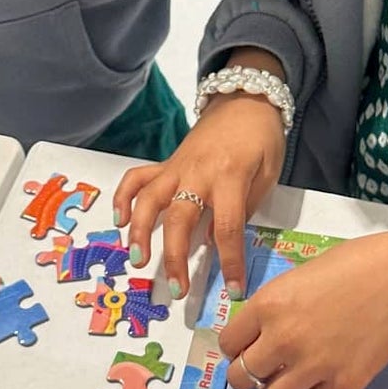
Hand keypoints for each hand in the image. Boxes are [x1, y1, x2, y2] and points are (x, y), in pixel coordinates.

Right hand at [113, 89, 284, 297]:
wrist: (244, 99)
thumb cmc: (262, 139)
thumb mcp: (268, 174)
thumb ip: (245, 207)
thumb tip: (220, 240)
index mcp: (230, 177)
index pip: (227, 228)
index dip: (230, 263)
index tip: (234, 289)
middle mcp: (198, 173)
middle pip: (181, 220)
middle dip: (176, 258)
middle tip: (176, 289)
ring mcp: (177, 167)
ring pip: (150, 201)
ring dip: (141, 232)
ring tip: (137, 260)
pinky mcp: (166, 163)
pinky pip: (138, 178)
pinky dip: (124, 198)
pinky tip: (119, 221)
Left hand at [220, 228, 387, 388]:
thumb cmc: (360, 262)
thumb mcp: (303, 273)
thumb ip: (278, 305)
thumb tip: (265, 331)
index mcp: (269, 304)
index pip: (228, 343)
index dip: (237, 346)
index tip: (249, 347)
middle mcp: (283, 339)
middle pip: (242, 378)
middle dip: (250, 375)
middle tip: (267, 369)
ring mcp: (313, 366)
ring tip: (293, 382)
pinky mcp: (344, 386)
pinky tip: (324, 386)